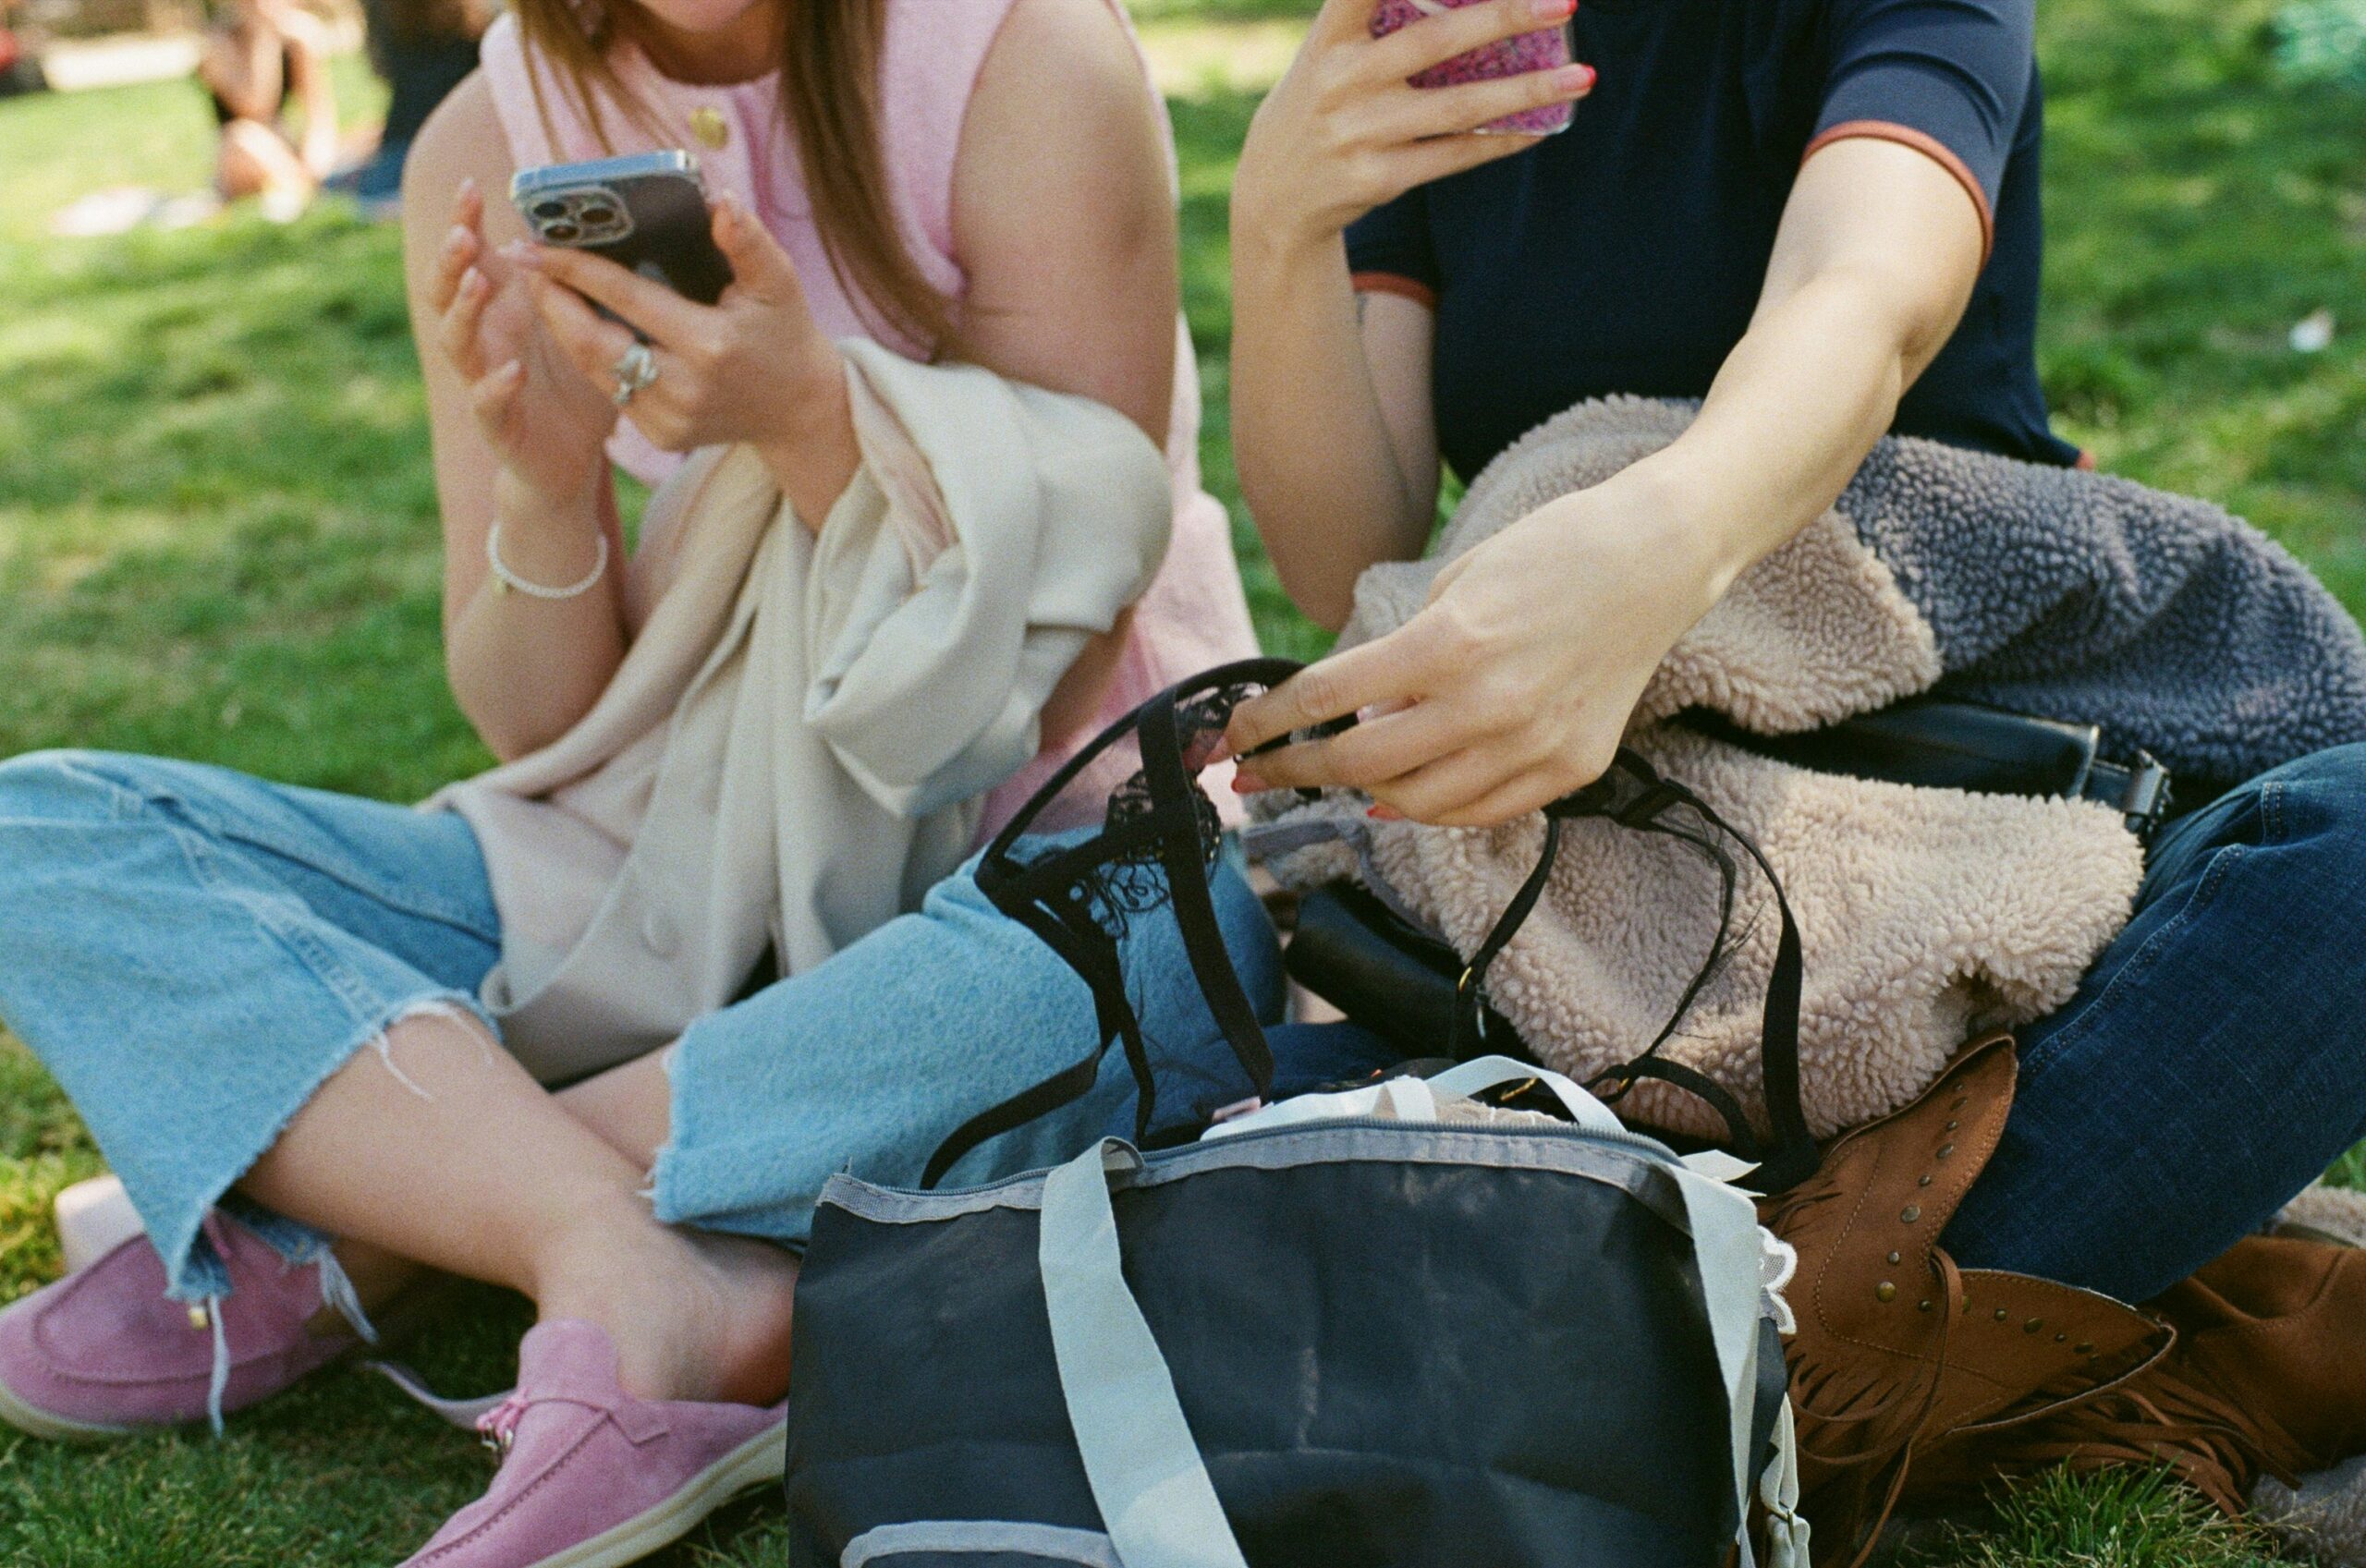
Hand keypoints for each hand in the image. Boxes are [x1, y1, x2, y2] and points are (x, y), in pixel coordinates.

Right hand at [429, 178, 617, 507]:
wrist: (570, 456)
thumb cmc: (576, 381)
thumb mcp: (584, 321)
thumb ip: (584, 281)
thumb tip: (610, 225)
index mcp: (500, 307)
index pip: (470, 256)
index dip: (462, 221)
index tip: (470, 186)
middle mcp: (483, 337)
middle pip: (444, 289)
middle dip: (450, 260)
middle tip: (464, 235)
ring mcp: (483, 377)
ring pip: (454, 339)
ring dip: (463, 309)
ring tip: (479, 283)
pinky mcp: (498, 422)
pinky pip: (486, 403)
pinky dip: (495, 385)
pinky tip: (514, 371)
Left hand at [506, 195, 845, 464]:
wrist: (798, 407)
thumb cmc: (785, 333)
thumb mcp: (779, 283)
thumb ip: (748, 242)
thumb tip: (718, 200)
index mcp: (710, 346)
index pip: (626, 299)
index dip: (575, 269)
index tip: (535, 244)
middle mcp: (684, 389)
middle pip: (592, 342)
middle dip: (552, 300)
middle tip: (524, 261)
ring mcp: (669, 418)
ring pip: (593, 369)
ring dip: (562, 327)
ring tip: (543, 286)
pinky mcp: (661, 434)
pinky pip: (610, 389)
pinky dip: (589, 355)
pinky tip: (578, 324)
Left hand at [1221, 471, 1727, 826]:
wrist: (1659, 557)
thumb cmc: (1553, 550)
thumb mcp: (1456, 582)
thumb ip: (1403, 656)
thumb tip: (1368, 715)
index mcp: (1447, 645)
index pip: (1326, 700)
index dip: (1266, 725)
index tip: (1232, 738)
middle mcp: (1487, 706)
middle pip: (1360, 762)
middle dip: (1293, 771)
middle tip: (1252, 775)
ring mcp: (1534, 746)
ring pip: (1416, 803)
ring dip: (1360, 794)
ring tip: (1330, 779)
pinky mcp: (1572, 767)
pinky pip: (1480, 811)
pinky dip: (1429, 808)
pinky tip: (1397, 798)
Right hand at [1231, 0, 1592, 258]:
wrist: (1274, 192)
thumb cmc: (1322, 99)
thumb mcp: (1329, 51)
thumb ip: (1378, 18)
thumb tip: (1481, 3)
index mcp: (1330, 37)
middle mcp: (1342, 81)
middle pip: (1436, 42)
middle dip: (1505, 16)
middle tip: (1565, 3)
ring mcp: (1360, 134)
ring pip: (1459, 107)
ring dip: (1528, 91)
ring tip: (1582, 77)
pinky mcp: (1379, 180)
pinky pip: (1455, 156)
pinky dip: (1502, 140)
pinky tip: (1540, 126)